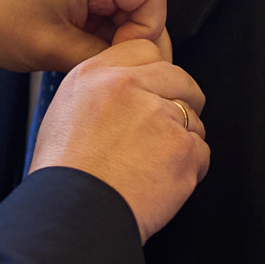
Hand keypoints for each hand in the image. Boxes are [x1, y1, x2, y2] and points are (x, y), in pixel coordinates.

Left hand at [0, 0, 172, 72]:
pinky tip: (78, 48)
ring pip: (123, 3)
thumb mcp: (52, 49)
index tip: (121, 58)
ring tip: (86, 58)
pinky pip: (102, 2)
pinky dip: (98, 27)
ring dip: (114, 34)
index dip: (147, 31)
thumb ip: (103, 57)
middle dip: (133, 36)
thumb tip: (133, 66)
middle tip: (112, 67)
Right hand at [30, 39, 208, 242]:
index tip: (157, 88)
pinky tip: (161, 181)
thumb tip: (126, 93)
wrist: (74, 213)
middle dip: (183, 99)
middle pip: (180, 79)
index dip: (156, 72)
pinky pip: (201, 152)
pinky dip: (189, 169)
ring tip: (153, 165)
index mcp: (96, 75)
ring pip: (193, 119)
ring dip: (182, 140)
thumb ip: (99, 91)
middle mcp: (130, 87)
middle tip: (168, 127)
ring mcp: (161, 116)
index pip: (145, 50)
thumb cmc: (63, 174)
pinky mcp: (183, 148)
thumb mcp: (65, 112)